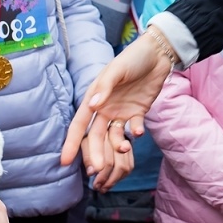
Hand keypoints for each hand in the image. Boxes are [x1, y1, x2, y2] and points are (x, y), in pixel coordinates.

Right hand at [61, 28, 174, 188]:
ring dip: (117, 146)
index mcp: (94, 98)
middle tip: (98, 169)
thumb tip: (93, 105)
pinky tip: (138, 132)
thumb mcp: (116, 70)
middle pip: (96, 136)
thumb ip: (105, 87)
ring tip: (124, 150)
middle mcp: (105, 108)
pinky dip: (135, 133)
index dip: (71, 143)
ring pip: (114, 136)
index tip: (65, 161)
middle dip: (96, 153)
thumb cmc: (132, 58)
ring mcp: (121, 112)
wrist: (158, 53)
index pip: (79, 124)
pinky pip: (134, 128)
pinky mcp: (138, 112)